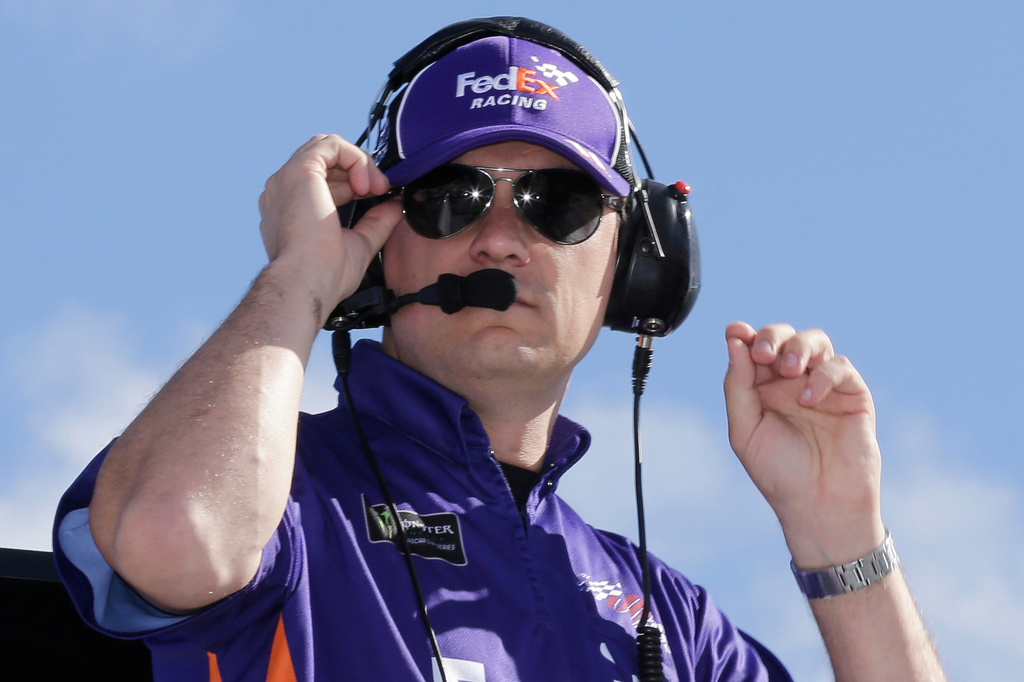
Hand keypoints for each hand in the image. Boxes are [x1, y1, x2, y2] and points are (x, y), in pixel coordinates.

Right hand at [258, 134, 401, 317]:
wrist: (307, 282)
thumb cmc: (324, 275)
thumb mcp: (360, 243)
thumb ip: (376, 222)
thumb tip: (395, 206)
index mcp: (292, 209)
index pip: (324, 180)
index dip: (355, 183)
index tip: (378, 196)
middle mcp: (284, 191)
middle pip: (326, 161)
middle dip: (359, 170)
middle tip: (382, 190)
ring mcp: (287, 179)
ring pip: (328, 147)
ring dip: (359, 162)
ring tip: (375, 187)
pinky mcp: (299, 170)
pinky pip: (331, 144)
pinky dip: (356, 157)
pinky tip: (365, 183)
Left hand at [723, 322, 885, 567]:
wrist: (819, 506)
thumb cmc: (780, 473)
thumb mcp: (745, 430)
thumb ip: (738, 386)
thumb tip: (734, 341)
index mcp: (762, 389)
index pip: (753, 349)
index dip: (745, 335)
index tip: (736, 332)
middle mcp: (791, 383)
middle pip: (784, 337)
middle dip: (772, 336)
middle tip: (764, 354)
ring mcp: (823, 386)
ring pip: (815, 342)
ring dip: (798, 346)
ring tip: (788, 369)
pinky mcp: (852, 396)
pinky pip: (840, 367)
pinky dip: (822, 375)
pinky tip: (808, 398)